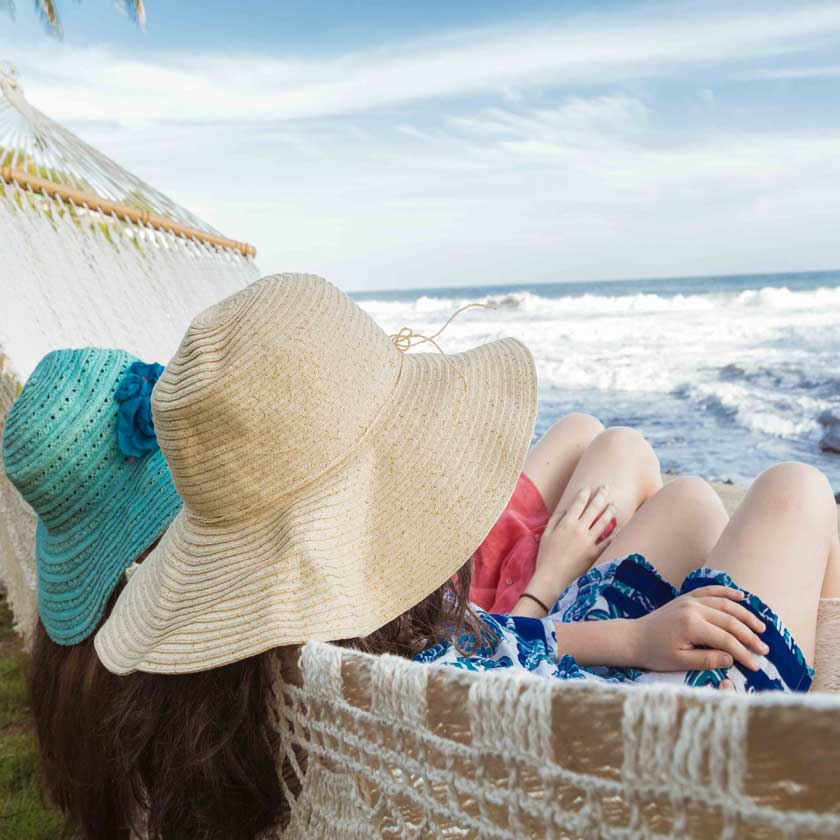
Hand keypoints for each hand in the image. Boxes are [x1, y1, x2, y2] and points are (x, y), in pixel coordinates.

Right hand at [517, 485, 615, 613]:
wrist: (551, 580)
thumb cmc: (546, 557)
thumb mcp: (546, 535)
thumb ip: (555, 520)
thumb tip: (565, 509)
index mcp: (566, 523)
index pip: (578, 502)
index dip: (584, 493)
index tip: (588, 488)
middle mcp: (579, 530)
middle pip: (593, 508)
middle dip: (601, 496)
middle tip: (606, 488)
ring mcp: (588, 542)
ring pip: (604, 522)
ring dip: (609, 511)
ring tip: (613, 505)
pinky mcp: (594, 554)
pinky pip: (607, 542)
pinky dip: (614, 534)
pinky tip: (618, 528)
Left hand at [629, 585, 768, 672]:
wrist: (634, 637)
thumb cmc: (655, 653)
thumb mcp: (680, 662)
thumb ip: (707, 660)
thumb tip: (732, 659)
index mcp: (692, 625)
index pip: (726, 639)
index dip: (743, 653)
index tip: (756, 665)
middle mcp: (693, 608)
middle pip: (729, 620)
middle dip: (749, 636)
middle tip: (764, 649)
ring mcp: (689, 600)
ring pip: (724, 604)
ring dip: (744, 614)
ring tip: (761, 628)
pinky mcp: (686, 598)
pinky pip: (709, 591)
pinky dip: (726, 592)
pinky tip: (741, 596)